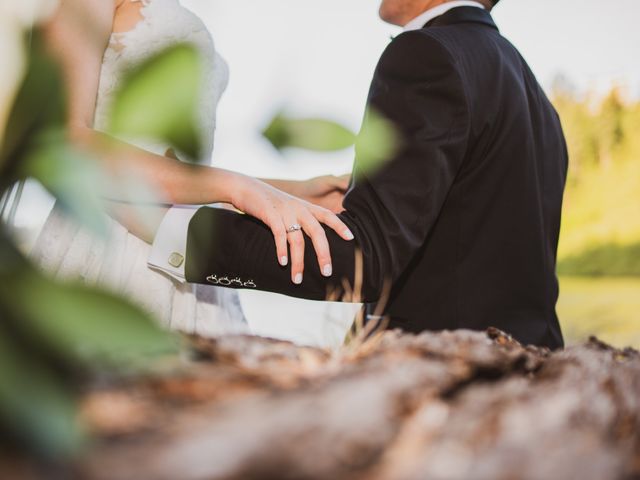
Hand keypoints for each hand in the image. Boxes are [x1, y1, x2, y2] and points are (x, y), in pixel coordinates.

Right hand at [228, 174, 353, 283]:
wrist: (245, 188)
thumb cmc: (269, 202)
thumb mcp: (289, 207)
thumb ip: (301, 219)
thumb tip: (313, 240)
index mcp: (305, 207)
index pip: (328, 215)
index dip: (340, 226)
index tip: (351, 239)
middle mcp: (298, 208)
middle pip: (317, 232)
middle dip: (323, 254)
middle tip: (327, 272)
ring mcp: (284, 211)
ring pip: (297, 239)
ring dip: (298, 262)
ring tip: (298, 279)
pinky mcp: (270, 214)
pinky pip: (279, 234)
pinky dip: (281, 250)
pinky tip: (283, 263)